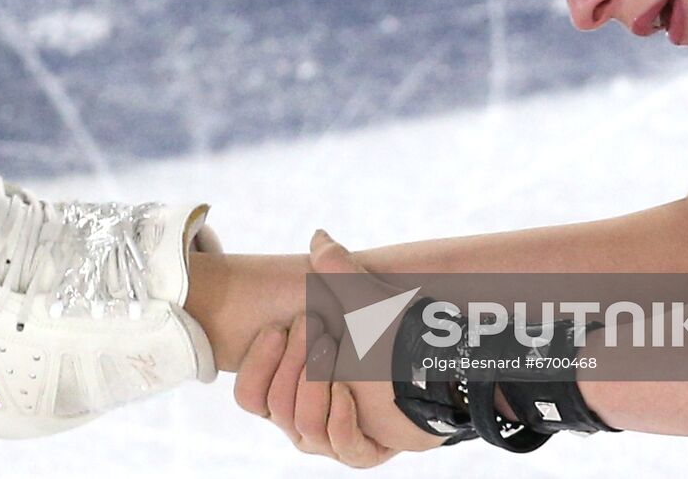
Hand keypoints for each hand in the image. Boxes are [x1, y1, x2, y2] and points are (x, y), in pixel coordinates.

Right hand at [232, 231, 444, 466]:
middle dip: (292, 365)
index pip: (249, 395)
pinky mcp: (364, 451)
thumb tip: (319, 236)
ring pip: (302, 429)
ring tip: (337, 353)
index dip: (258, 361)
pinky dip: (342, 418)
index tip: (279, 327)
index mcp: (294, 388)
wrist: (438, 359)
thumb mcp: (361, 296)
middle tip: (319, 333)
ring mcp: (335, 437)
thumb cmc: (396, 330)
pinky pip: (340, 446)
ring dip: (316, 388)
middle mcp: (308, 417)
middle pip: (274, 408)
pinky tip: (350, 391)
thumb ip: (334, 267)